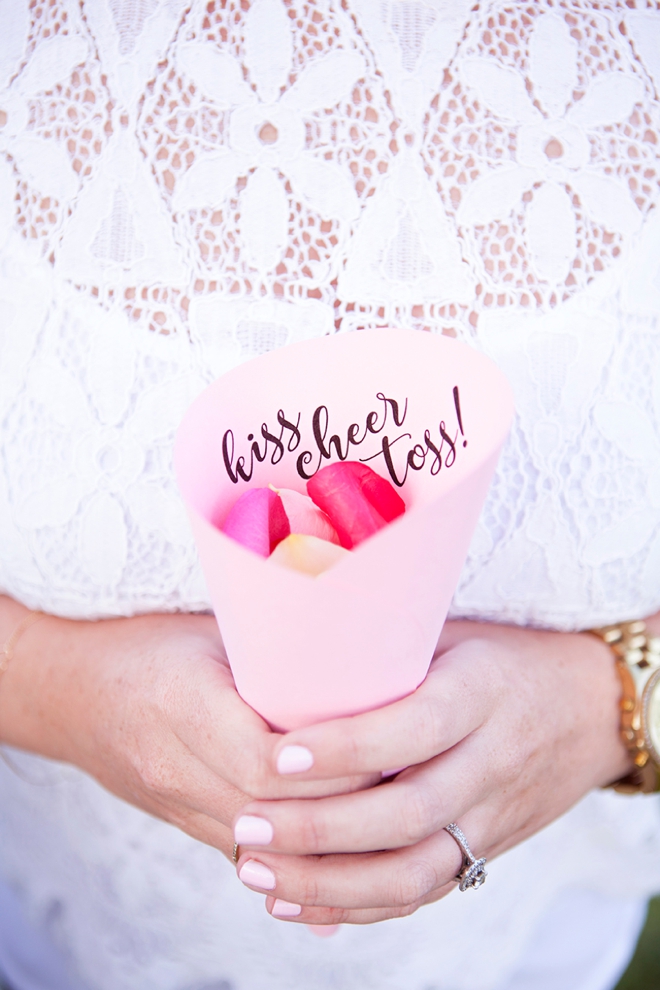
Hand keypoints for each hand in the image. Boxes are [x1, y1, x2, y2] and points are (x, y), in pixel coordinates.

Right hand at [0, 598, 376, 859]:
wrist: (70, 692)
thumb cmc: (147, 645)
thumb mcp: (207, 631)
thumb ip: (272, 651)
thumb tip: (360, 650)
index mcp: (180, 706)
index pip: (265, 759)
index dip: (330, 763)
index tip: (385, 745)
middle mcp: (173, 767)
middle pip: (273, 811)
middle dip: (345, 805)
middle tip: (406, 780)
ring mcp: (174, 805)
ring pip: (263, 846)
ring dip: (326, 839)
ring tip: (387, 814)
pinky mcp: (182, 823)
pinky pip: (248, 853)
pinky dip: (297, 853)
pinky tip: (344, 845)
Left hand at [231, 619, 635, 924]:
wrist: (590, 707)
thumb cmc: (501, 657)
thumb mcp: (453, 633)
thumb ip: (387, 646)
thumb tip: (292, 642)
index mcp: (482, 693)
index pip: (415, 728)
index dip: (347, 748)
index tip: (278, 756)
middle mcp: (492, 760)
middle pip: (407, 813)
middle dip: (319, 828)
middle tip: (247, 825)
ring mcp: (493, 815)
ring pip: (412, 871)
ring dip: (328, 882)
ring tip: (255, 873)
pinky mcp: (487, 850)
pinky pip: (423, 892)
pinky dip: (357, 907)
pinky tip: (296, 903)